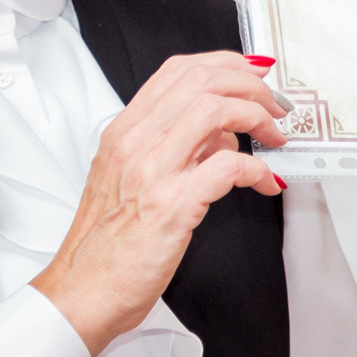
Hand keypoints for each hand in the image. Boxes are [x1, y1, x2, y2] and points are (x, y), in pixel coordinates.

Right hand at [32, 52, 287, 356]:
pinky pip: (229, 167)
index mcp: (123, 134)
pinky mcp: (171, 207)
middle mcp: (134, 145)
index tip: (253, 74)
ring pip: (214, 111)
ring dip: (257, 117)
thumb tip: (221, 135)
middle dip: (250, 86)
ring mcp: (151, 173)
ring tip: (274, 137)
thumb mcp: (130, 181)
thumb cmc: (105, 248)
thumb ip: (172, 149)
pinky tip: (265, 182)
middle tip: (274, 107)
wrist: (83, 293)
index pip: (178, 72)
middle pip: (201, 82)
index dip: (225, 64)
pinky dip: (258, 169)